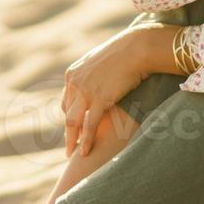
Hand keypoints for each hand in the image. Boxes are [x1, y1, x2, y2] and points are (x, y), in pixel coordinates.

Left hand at [62, 27, 149, 157]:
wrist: (137, 48)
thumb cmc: (125, 52)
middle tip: (70, 146)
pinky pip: (89, 125)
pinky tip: (85, 152)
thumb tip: (98, 80)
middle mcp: (74, 82)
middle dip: (69, 131)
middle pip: (67, 113)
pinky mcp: (99, 99)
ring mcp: (85, 91)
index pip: (67, 100)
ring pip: (73, 122)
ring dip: (72, 140)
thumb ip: (94, 73)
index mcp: (73, 73)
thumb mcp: (101, 61)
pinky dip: (86, 140)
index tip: (73, 129)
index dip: (70, 116)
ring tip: (72, 155)